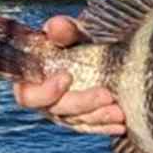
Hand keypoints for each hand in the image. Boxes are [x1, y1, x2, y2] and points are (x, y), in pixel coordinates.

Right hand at [13, 15, 126, 134]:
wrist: (92, 48)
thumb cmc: (75, 39)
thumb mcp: (71, 30)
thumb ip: (63, 29)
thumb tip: (56, 27)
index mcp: (32, 81)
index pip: (29, 96)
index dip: (45, 91)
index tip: (67, 76)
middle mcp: (45, 101)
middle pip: (58, 110)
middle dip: (82, 104)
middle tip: (106, 95)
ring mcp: (63, 113)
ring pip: (77, 121)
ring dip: (99, 117)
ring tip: (119, 111)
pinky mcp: (81, 119)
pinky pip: (92, 126)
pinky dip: (107, 126)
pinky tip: (122, 125)